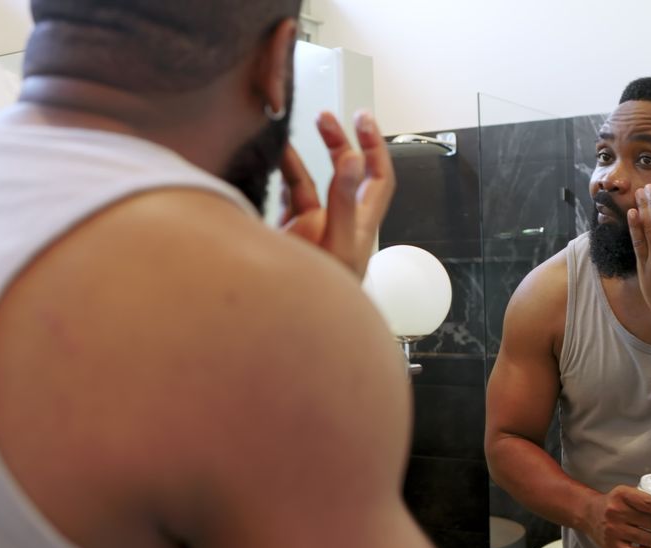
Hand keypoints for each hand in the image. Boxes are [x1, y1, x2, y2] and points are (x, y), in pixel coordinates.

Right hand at [279, 111, 394, 278]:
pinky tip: (273, 163)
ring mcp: (315, 227)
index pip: (378, 176)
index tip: (362, 120)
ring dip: (303, 159)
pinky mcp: (292, 236)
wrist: (298, 325)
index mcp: (360, 222)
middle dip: (338, 142)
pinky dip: (282, 179)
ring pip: (312, 183)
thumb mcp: (337, 243)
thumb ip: (342, 201)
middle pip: (347, 173)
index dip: (374, 146)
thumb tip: (353, 158)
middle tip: (324, 118)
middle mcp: (340, 221)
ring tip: (288, 138)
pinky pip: (289, 200)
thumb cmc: (326, 294)